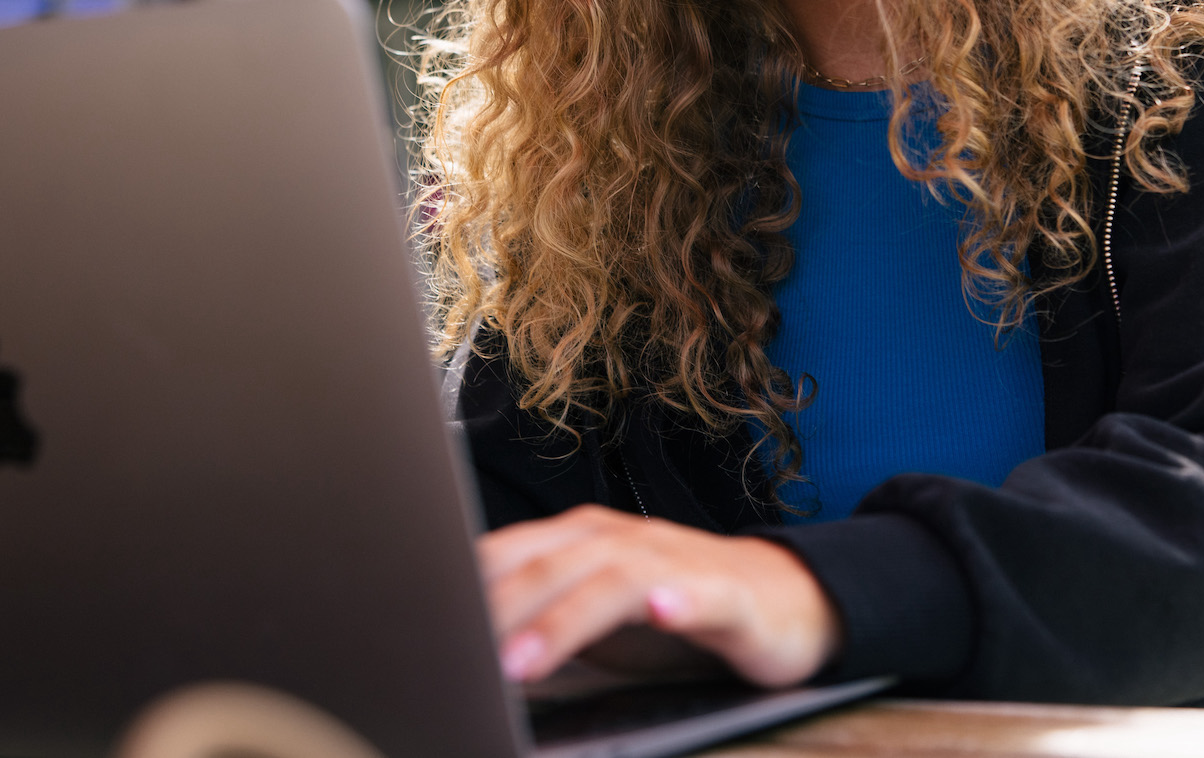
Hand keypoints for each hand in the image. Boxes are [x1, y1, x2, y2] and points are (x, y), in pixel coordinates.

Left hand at [477, 503, 841, 687]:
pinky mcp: (728, 595)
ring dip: (565, 619)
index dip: (466, 586)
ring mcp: (675, 562)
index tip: (421, 623)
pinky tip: (663, 612)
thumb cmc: (673, 607)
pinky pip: (701, 593)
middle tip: (459, 655)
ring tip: (525, 662)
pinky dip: (679, 599)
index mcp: (581, 541)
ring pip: (612, 582)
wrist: (783, 598)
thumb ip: (535, 619)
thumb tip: (460, 648)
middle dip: (501, 609)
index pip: (511, 553)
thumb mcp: (593, 617)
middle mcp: (622, 541)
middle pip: (551, 566)